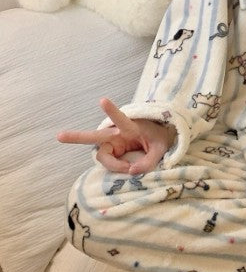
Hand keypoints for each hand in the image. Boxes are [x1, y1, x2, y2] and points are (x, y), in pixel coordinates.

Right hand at [57, 98, 173, 174]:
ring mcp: (113, 143)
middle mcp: (118, 134)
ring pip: (102, 156)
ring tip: (128, 168)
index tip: (102, 100)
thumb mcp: (161, 148)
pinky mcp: (112, 152)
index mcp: (131, 127)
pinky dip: (115, 168)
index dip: (111, 111)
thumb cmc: (160, 138)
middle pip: (95, 136)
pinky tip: (125, 168)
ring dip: (113, 165)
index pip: (120, 118)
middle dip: (76, 137)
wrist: (159, 139)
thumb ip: (149, 161)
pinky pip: (108, 163)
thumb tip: (131, 171)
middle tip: (59, 136)